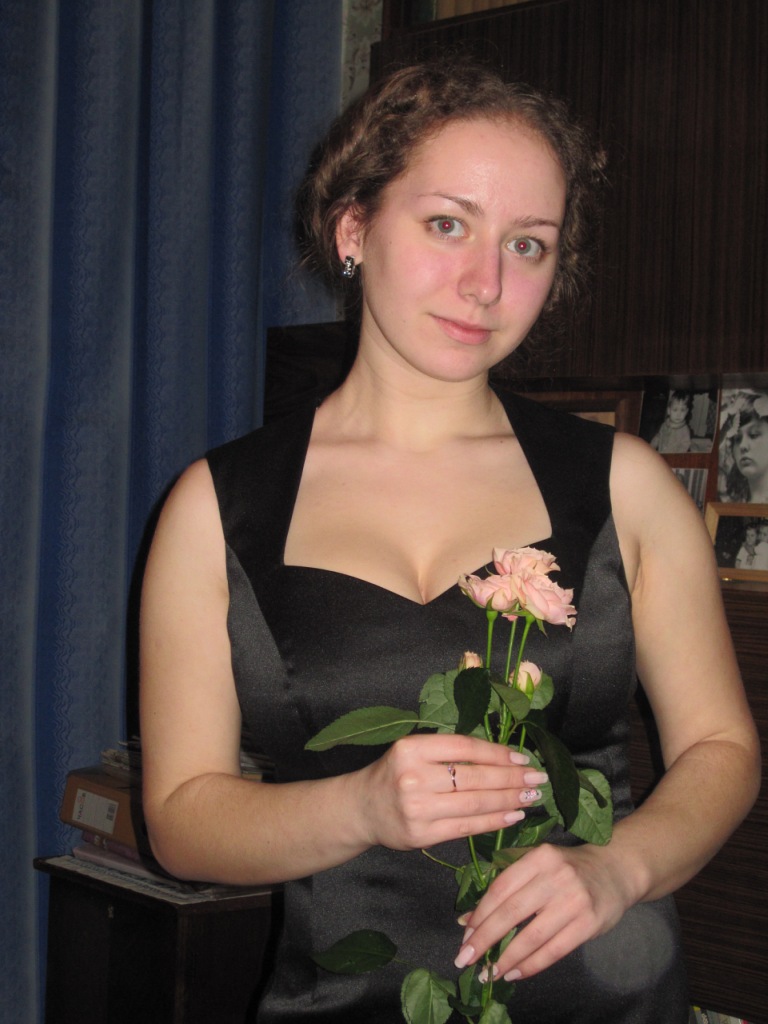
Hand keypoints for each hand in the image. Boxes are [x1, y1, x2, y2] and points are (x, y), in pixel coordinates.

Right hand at [354, 733, 548, 851]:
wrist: (362, 808)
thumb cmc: (395, 774)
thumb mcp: (413, 751)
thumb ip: (448, 751)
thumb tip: (502, 755)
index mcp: (412, 748)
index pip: (464, 748)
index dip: (497, 753)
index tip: (523, 759)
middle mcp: (413, 777)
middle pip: (474, 777)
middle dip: (511, 778)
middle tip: (538, 778)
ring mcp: (416, 808)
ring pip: (474, 803)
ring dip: (508, 800)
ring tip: (531, 796)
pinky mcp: (421, 835)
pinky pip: (466, 827)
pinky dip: (493, 821)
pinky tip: (513, 815)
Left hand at [454, 843, 631, 981]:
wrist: (616, 870)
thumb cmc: (568, 868)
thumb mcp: (538, 865)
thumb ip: (506, 886)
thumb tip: (467, 919)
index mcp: (539, 857)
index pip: (501, 888)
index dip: (480, 913)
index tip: (465, 933)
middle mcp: (556, 876)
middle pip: (512, 912)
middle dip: (485, 938)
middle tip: (466, 958)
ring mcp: (575, 900)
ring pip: (532, 936)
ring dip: (506, 958)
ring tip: (488, 972)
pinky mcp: (589, 923)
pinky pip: (554, 950)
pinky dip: (531, 965)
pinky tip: (514, 973)